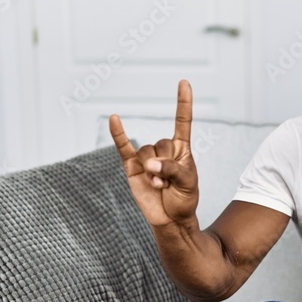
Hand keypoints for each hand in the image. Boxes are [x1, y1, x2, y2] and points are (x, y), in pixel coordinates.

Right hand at [109, 80, 198, 227]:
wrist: (171, 219)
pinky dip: (117, 133)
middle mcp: (164, 150)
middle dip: (166, 165)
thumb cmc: (184, 199)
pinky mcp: (132, 166)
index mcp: (182, 149)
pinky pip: (123, 147)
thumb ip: (172, 170)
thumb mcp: (187, 184)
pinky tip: (114, 118)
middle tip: (171, 183)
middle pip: (161, 144)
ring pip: (146, 153)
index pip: (182, 121)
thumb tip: (149, 163)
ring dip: (153, 171)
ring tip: (160, 186)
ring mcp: (146, 157)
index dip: (183, 103)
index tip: (184, 82)